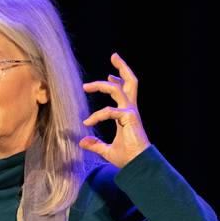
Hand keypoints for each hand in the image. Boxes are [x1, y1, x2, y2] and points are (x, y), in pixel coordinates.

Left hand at [80, 54, 149, 168]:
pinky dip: (98, 114)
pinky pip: (110, 111)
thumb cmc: (127, 158)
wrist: (137, 165)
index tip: (109, 74)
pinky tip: (88, 122)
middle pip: (130, 81)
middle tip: (113, 55)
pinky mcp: (130, 118)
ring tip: (86, 86)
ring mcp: (131, 112)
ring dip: (102, 84)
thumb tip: (82, 142)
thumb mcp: (107, 150)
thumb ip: (96, 145)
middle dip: (122, 67)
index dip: (118, 80)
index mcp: (127, 114)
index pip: (125, 91)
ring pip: (119, 89)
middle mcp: (130, 110)